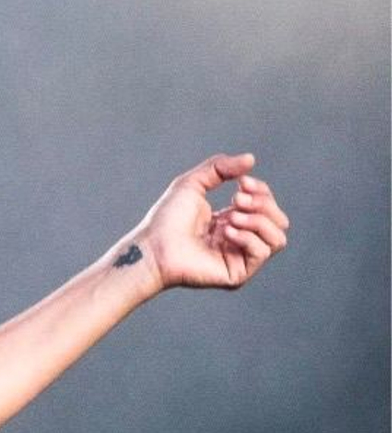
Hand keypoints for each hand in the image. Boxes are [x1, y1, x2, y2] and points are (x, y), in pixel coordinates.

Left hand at [133, 153, 289, 291]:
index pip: (267, 206)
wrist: (153, 246)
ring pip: (278, 238)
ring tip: (231, 217)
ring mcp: (239, 258)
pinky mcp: (237, 274)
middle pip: (279, 221)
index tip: (242, 183)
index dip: (261, 191)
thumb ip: (220, 168)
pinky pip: (262, 253)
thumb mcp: (193, 183)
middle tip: (236, 200)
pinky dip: (248, 238)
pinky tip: (225, 233)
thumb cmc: (166, 218)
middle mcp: (240, 240)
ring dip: (258, 221)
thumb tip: (250, 159)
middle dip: (263, 204)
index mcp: (233, 221)